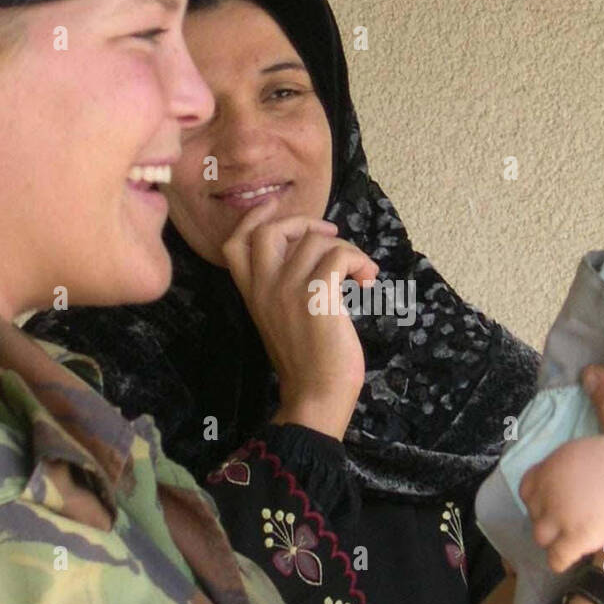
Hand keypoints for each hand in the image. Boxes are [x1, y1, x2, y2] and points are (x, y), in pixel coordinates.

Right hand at [221, 202, 379, 439]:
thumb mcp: (281, 319)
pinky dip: (360, 261)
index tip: (277, 207)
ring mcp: (288, 291)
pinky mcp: (316, 298)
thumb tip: (309, 252)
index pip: (236, 243)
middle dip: (304, 222)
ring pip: (316, 241)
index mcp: (252, 294)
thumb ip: (283, 288)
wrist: (316, 396)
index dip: (254, 217)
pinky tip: (367, 280)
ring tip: (359, 274)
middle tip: (331, 236)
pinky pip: (339, 256)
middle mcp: (264, 288)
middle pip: (269, 230)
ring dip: (346, 249)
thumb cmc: (308, 362)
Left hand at [519, 436, 603, 571]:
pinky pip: (557, 558)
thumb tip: (563, 483)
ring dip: (552, 540)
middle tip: (564, 523)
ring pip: (541, 537)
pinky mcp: (575, 538)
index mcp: (548, 470)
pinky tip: (566, 561)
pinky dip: (559, 561)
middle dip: (546, 519)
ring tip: (566, 541)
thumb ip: (564, 470)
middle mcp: (547, 493)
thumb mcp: (580, 453)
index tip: (549, 505)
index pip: (526, 490)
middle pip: (533, 514)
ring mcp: (559, 517)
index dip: (537, 500)